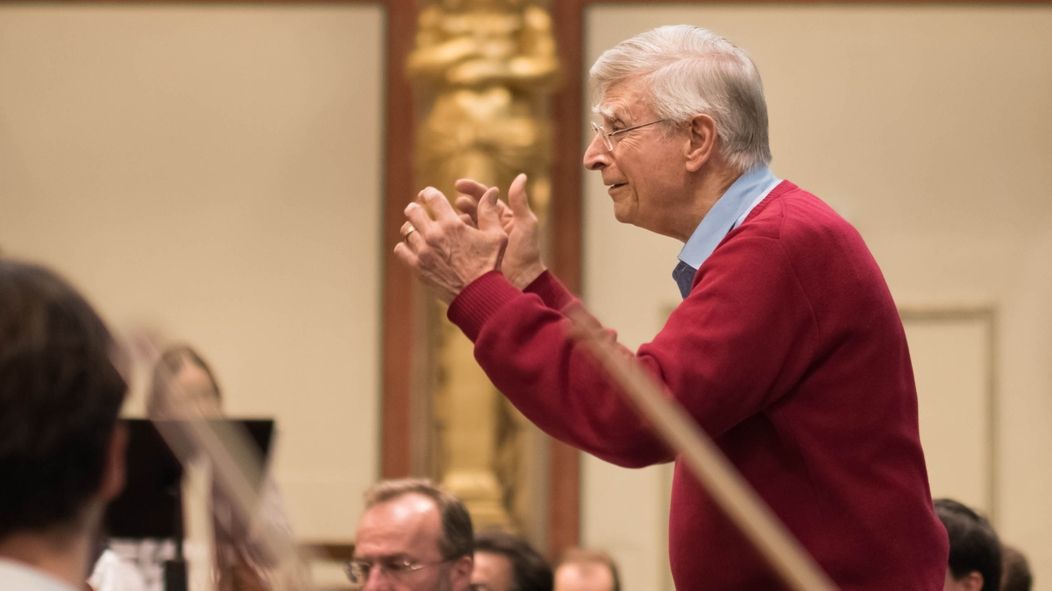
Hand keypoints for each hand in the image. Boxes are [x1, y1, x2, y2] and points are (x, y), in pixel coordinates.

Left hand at [394, 185, 507, 302]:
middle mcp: (434, 235)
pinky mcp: (417, 267)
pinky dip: (405, 246)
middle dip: (416, 208)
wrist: (479, 294)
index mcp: (452, 223)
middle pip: (412, 211)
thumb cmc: (490, 264)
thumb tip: (492, 191)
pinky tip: (414, 247)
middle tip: (420, 211)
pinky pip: (400, 249)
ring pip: (406, 230)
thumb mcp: (496, 236)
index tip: (427, 195)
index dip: (428, 193)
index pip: (431, 197)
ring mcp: (423, 251)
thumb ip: (490, 212)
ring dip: (412, 228)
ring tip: (418, 230)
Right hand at [454, 173, 545, 288]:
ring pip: (464, 224)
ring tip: (448, 218)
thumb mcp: (525, 224)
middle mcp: (491, 225)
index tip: (458, 185)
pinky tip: (448, 233)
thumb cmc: (526, 252)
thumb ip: (520, 201)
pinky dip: (453, 235)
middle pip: (471, 208)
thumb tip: (521, 176)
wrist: (522, 281)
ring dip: (454, 218)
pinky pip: (461, 240)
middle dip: (459, 203)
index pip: (485, 197)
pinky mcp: (474, 252)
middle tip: (452, 202)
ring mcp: (481, 239)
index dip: (471, 189)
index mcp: (503, 215)